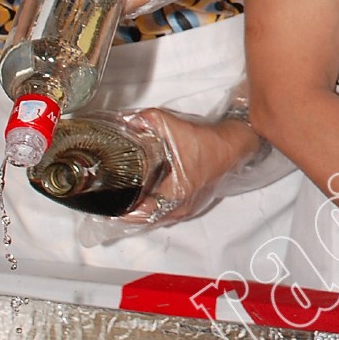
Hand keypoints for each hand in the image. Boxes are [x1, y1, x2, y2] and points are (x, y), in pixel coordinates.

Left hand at [115, 106, 263, 227]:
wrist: (234, 144)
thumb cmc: (207, 142)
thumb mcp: (172, 125)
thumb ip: (147, 120)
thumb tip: (129, 121)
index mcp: (174, 196)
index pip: (138, 214)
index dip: (118, 209)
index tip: (104, 202)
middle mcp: (180, 208)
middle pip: (145, 219)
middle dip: (126, 210)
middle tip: (108, 199)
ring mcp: (188, 208)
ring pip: (155, 217)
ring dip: (140, 210)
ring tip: (122, 197)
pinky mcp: (192, 202)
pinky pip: (166, 211)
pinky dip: (153, 206)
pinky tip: (145, 194)